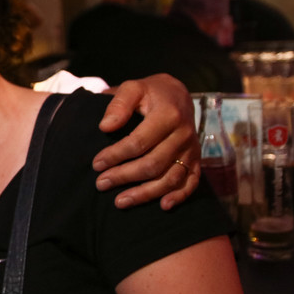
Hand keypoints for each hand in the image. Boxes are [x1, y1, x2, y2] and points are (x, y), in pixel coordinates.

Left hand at [93, 74, 199, 209]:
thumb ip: (119, 104)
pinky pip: (191, 182)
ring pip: (170, 178)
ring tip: (120, 201)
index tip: (96, 164)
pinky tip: (163, 206)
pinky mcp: (196, 159)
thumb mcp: (132, 87)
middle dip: (124, 177)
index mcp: (168, 115)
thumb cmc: (149, 92)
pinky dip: (179, 196)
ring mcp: (191, 149)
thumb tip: (105, 127)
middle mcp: (183, 134)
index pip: (139, 142)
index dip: (116, 155)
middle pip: (153, 164)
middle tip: (101, 184)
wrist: (177, 94)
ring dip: (145, 193)